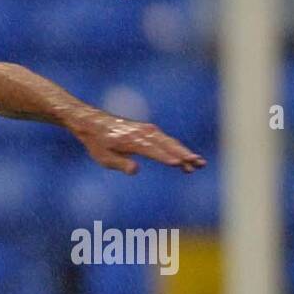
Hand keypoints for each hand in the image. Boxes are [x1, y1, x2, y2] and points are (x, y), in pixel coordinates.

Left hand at [68, 110, 205, 175]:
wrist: (94, 123)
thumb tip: (135, 170)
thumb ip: (120, 163)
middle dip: (184, 154)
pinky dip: (177, 149)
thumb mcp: (104, 157)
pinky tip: (185, 159)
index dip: (165, 157)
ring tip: (199, 164)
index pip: (152, 150)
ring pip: (170, 142)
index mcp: (132, 140)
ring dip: (185, 152)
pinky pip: (166, 141)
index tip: (179, 163)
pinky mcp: (150, 131)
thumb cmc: (98, 143)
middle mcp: (143, 133)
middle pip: (167, 145)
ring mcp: (148, 131)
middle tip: (199, 164)